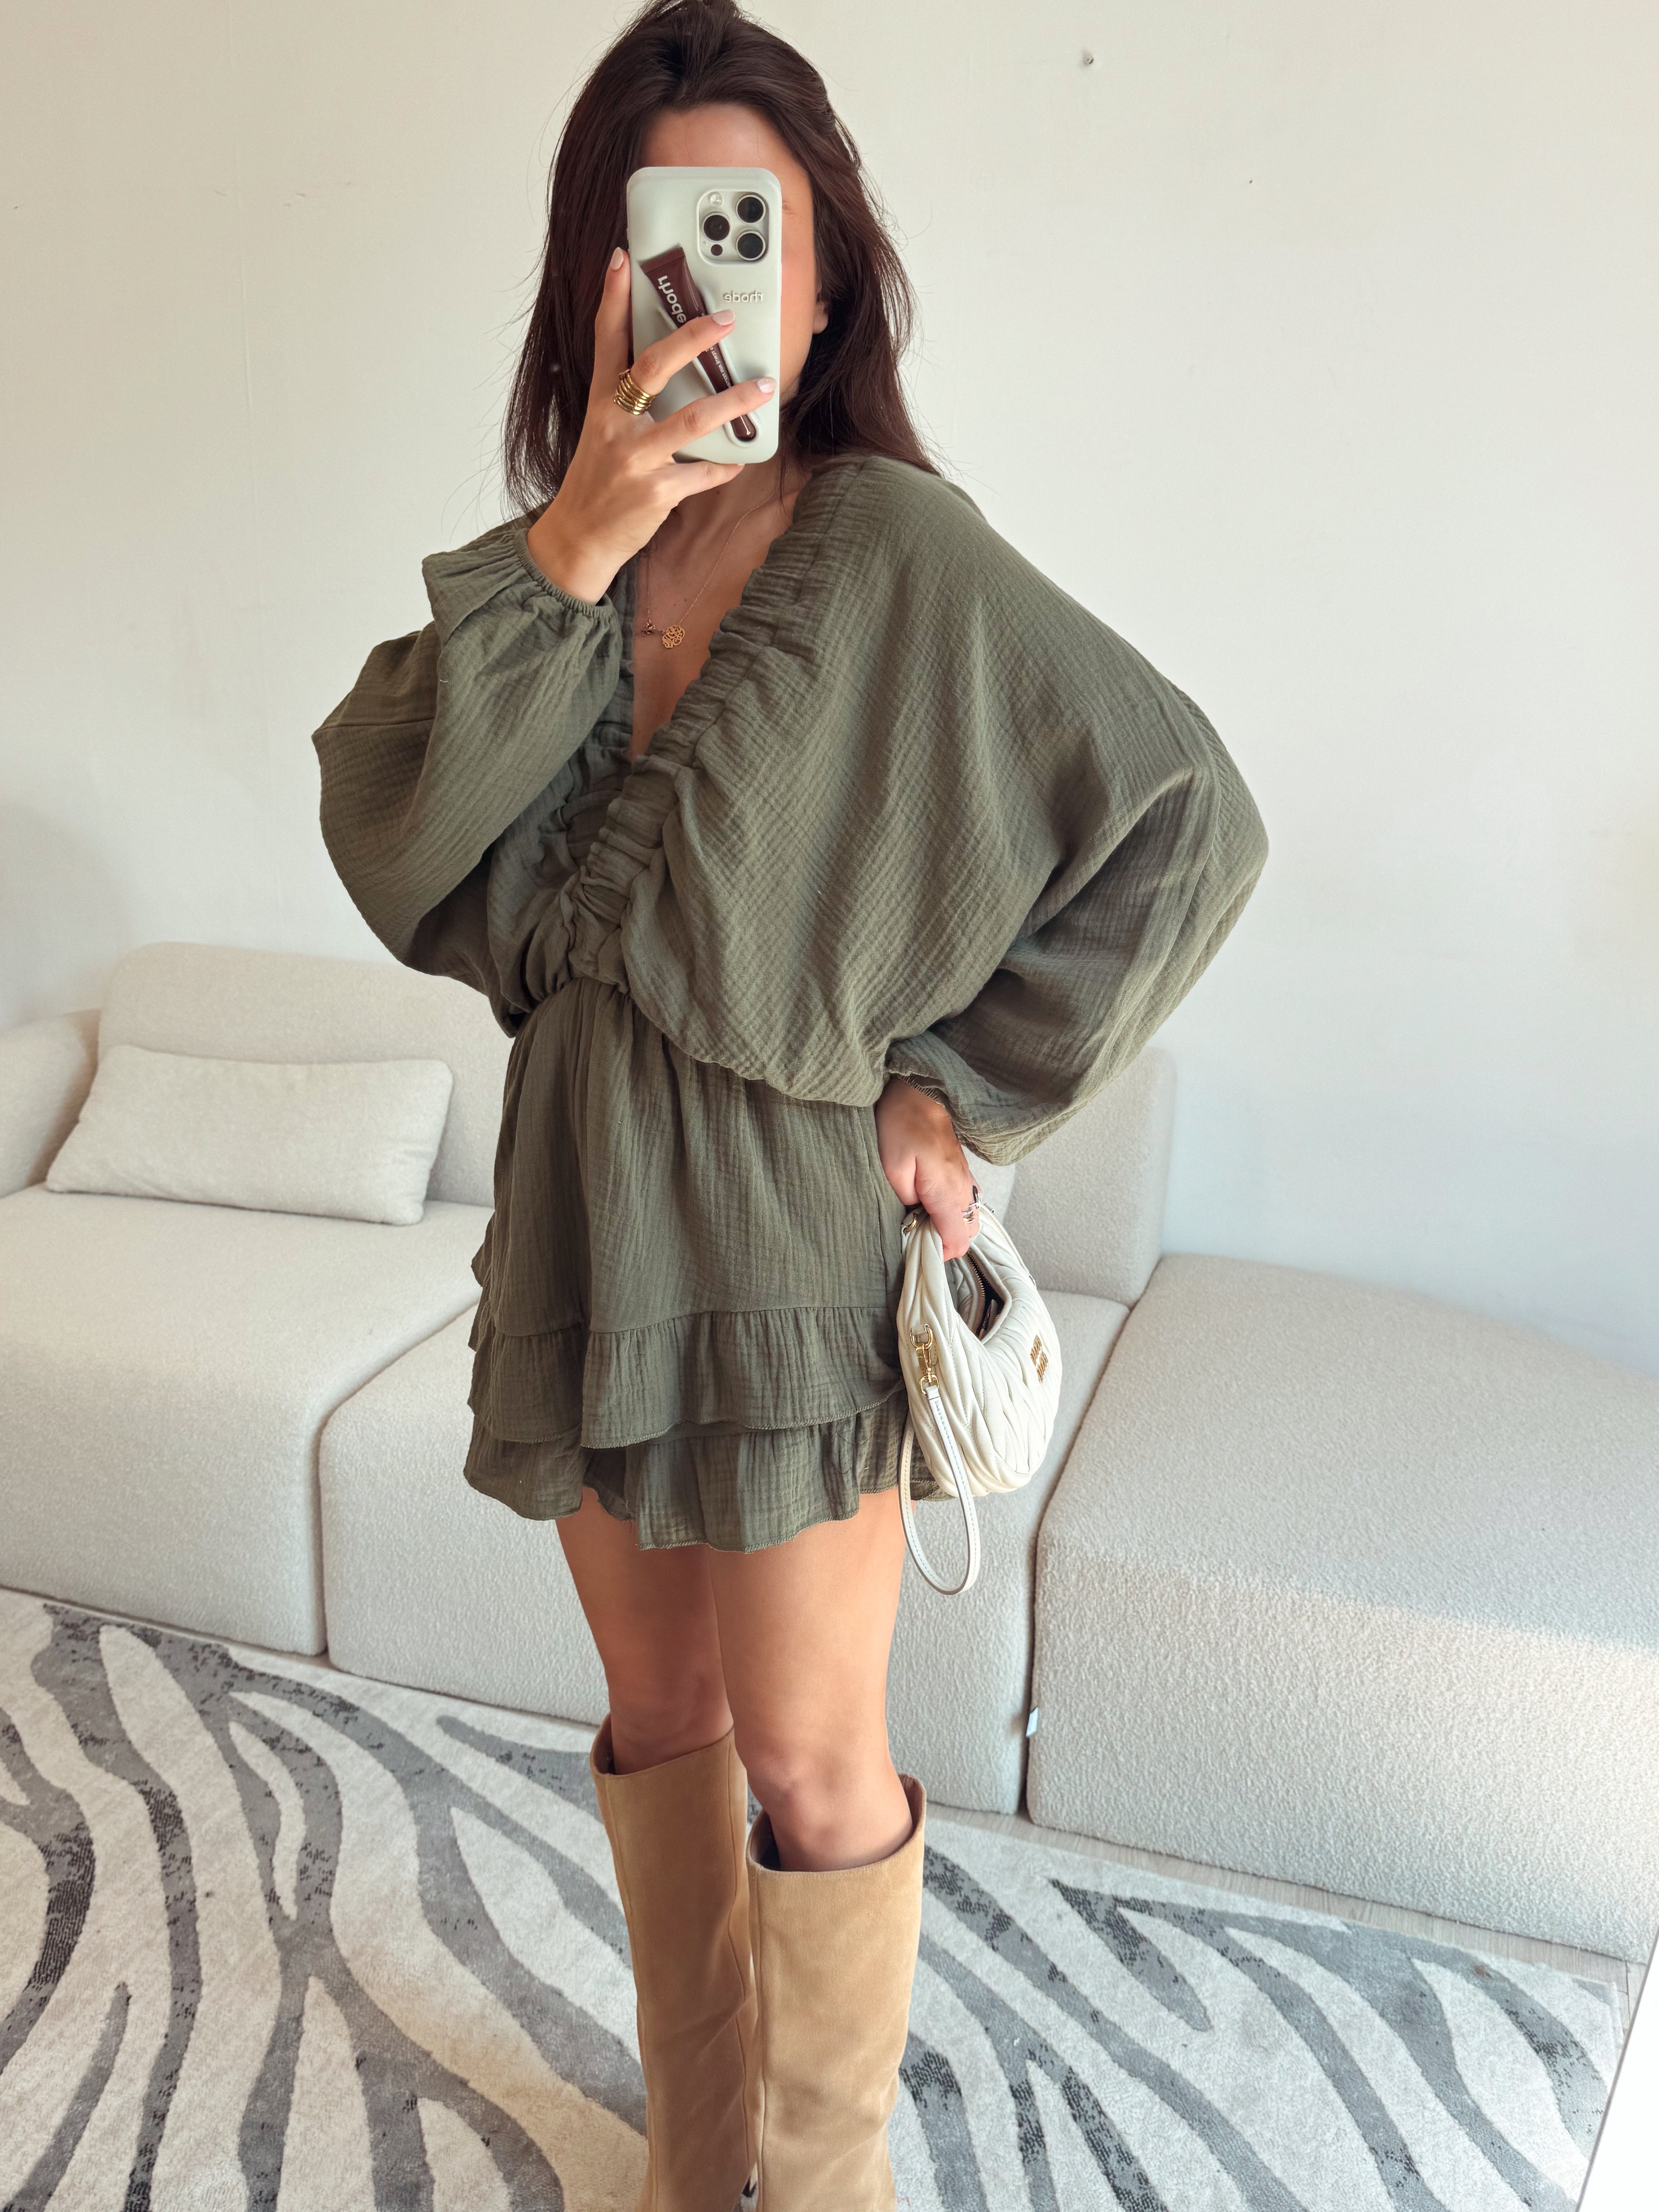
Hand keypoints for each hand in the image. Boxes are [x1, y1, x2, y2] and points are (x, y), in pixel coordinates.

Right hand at [524, 246, 777, 603]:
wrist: (580, 537)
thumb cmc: (599, 480)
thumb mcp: (603, 431)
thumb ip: (629, 399)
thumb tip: (672, 369)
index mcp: (601, 404)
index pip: (605, 341)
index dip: (611, 299)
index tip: (622, 260)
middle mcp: (615, 425)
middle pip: (654, 368)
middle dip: (692, 339)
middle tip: (724, 320)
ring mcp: (636, 459)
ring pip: (693, 421)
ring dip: (733, 402)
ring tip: (762, 388)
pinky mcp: (657, 493)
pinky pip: (704, 473)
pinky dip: (726, 465)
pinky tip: (741, 457)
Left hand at [873, 1077, 979, 1261]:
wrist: (919, 1092)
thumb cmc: (903, 1124)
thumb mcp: (891, 1166)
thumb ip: (903, 1200)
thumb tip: (912, 1220)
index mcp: (948, 1193)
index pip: (958, 1242)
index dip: (938, 1254)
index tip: (916, 1249)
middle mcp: (964, 1190)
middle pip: (967, 1235)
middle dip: (944, 1242)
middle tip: (915, 1234)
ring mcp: (966, 1180)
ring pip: (967, 1219)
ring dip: (946, 1226)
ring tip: (918, 1219)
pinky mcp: (961, 1172)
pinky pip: (963, 1203)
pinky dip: (949, 1211)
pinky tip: (927, 1203)